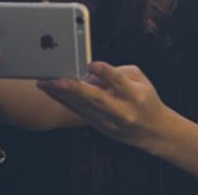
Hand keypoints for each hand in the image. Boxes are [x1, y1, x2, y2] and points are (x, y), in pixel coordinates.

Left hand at [37, 62, 169, 150]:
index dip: (106, 73)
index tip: (92, 64)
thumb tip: (90, 72)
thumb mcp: (140, 81)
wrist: (153, 131)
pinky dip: (64, 101)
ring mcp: (108, 121)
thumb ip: (117, 72)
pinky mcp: (99, 126)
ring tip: (45, 83)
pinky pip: (79, 112)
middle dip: (74, 89)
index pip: (119, 82)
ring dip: (61, 95)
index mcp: (135, 95)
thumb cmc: (145, 99)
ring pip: (82, 108)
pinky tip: (52, 92)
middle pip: (96, 99)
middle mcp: (121, 111)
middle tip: (55, 79)